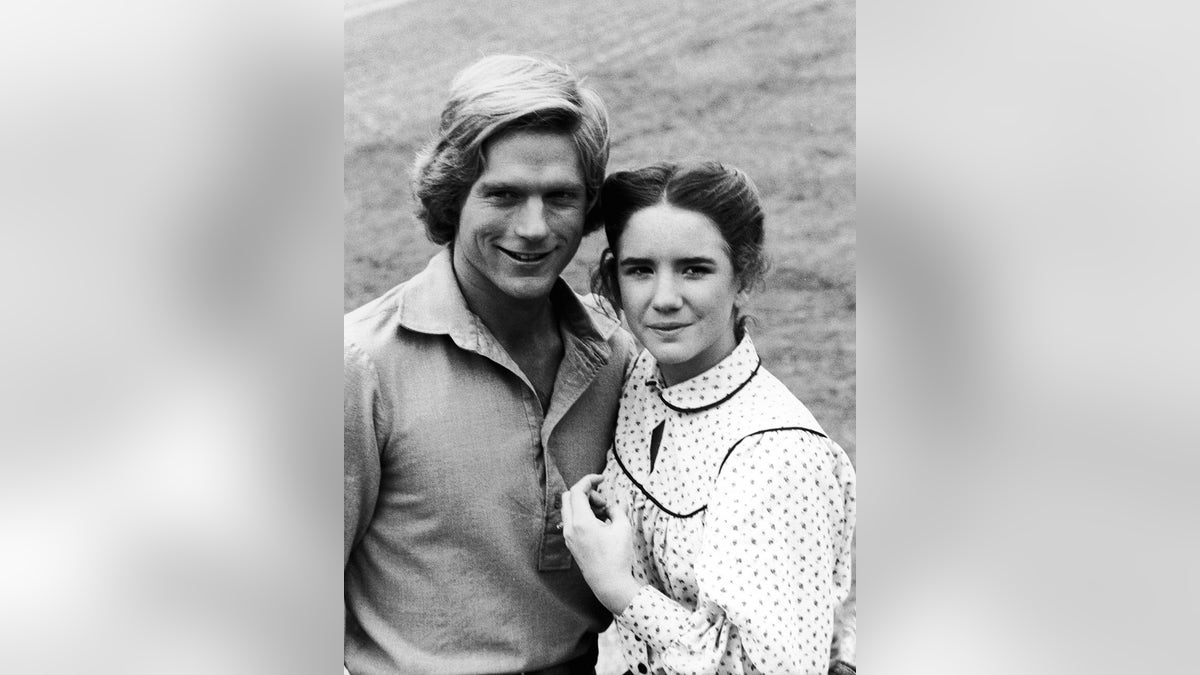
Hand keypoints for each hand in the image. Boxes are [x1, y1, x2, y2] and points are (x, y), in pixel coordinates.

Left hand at [561, 474, 640, 613]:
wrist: (609, 584)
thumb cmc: (618, 557)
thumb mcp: (623, 528)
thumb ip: (616, 509)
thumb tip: (609, 506)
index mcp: (581, 522)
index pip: (577, 491)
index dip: (589, 480)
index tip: (602, 478)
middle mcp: (570, 528)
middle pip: (569, 497)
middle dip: (585, 492)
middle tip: (603, 502)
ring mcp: (568, 537)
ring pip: (569, 509)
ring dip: (584, 504)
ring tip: (604, 514)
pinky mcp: (571, 544)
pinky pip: (571, 521)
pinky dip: (582, 515)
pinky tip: (599, 524)